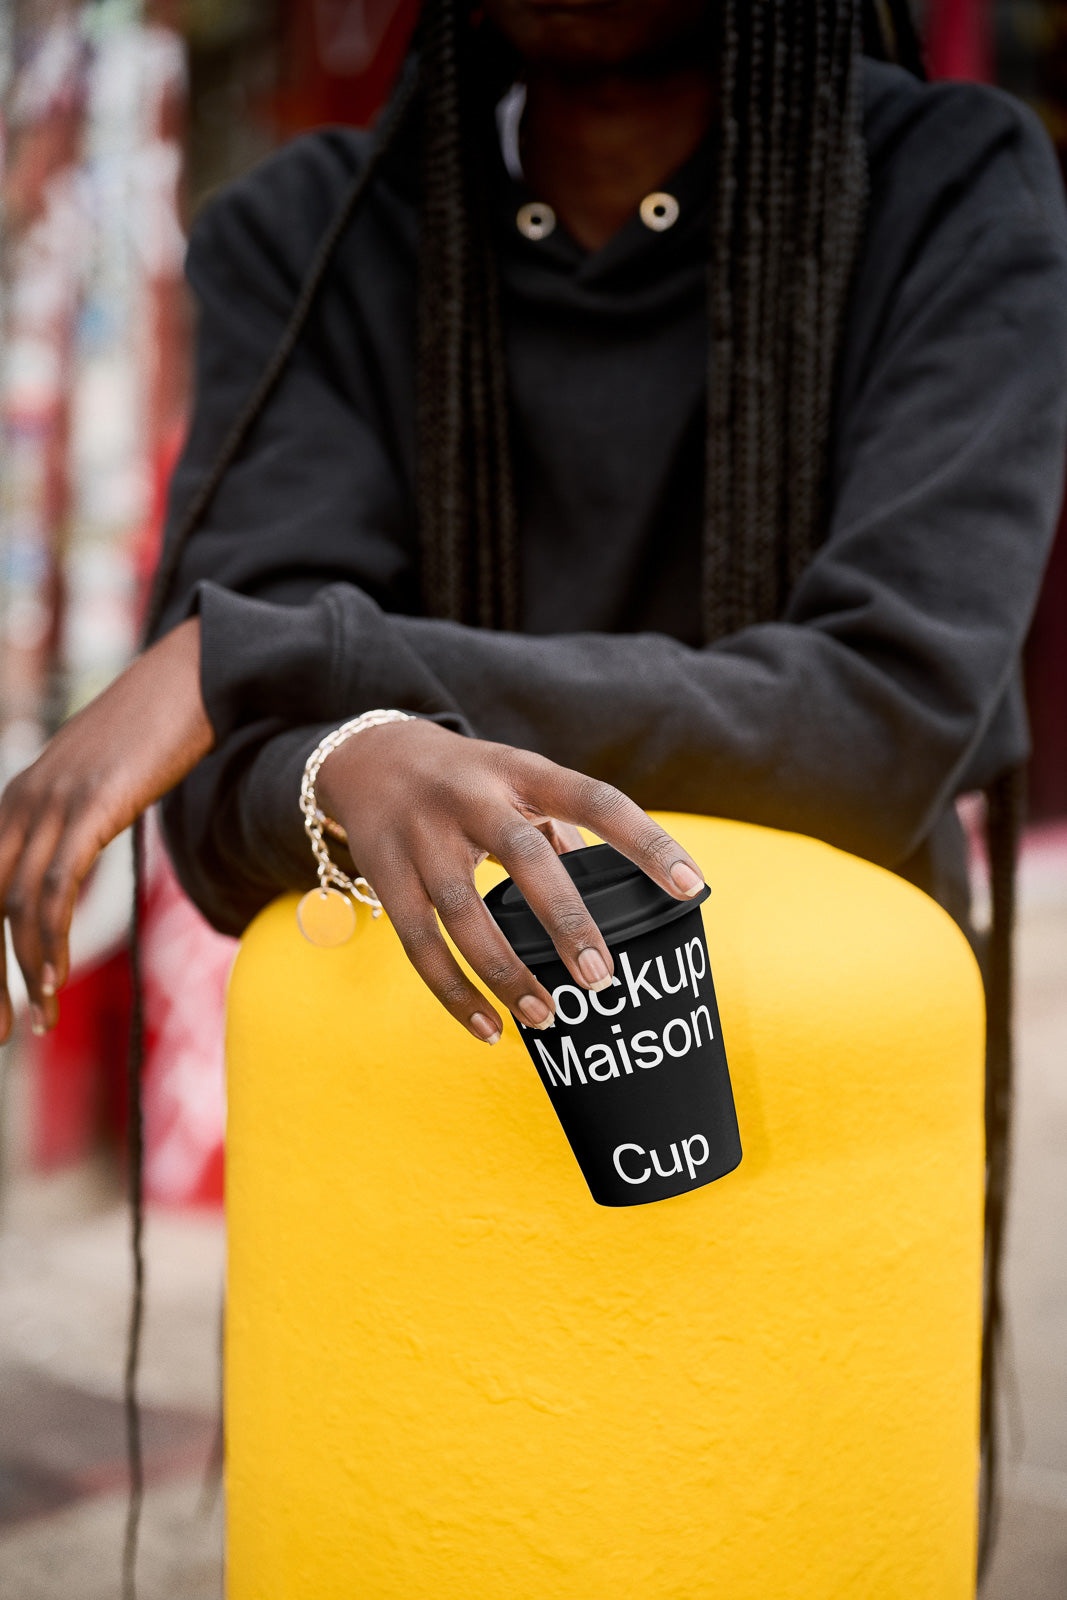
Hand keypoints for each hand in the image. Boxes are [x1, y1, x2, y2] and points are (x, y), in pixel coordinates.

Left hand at [0, 617, 212, 1039]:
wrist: (191, 680)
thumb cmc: (153, 737)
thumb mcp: (96, 790)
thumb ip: (70, 832)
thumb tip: (67, 878)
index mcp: (13, 804)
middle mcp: (17, 803)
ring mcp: (51, 803)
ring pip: (16, 905)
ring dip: (24, 972)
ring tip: (40, 1021)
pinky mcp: (89, 806)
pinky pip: (58, 887)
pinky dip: (50, 940)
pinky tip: (55, 980)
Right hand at [317, 719, 705, 1043]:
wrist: (366, 754)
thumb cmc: (466, 778)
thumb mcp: (517, 779)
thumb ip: (564, 827)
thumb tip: (621, 886)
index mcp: (522, 772)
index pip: (596, 800)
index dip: (645, 841)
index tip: (691, 885)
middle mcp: (472, 798)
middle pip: (525, 857)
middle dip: (566, 921)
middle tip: (602, 979)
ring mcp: (423, 835)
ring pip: (464, 912)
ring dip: (506, 971)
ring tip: (547, 1017)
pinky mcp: (385, 871)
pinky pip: (420, 944)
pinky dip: (455, 993)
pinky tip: (489, 1029)